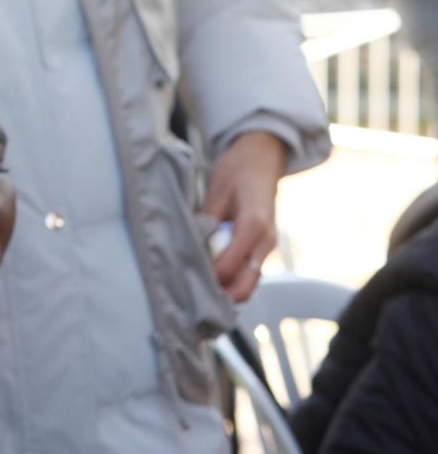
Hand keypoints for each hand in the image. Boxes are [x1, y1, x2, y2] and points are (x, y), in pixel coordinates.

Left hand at [204, 131, 288, 303]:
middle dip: (220, 295)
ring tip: (195, 286)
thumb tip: (190, 246)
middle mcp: (265, 240)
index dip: (209, 276)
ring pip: (248, 283)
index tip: (186, 278)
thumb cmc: (238, 170)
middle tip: (190, 294)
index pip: (232, 264)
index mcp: (253, 224)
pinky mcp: (263, 247)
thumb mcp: (216, 191)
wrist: (263, 159)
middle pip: (246, 285)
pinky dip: (231, 279)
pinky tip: (208, 275)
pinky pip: (248, 272)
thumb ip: (206, 221)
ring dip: (225, 289)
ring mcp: (267, 246)